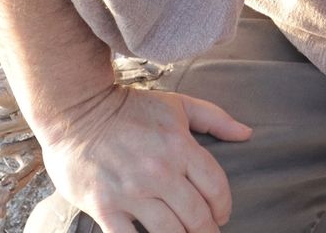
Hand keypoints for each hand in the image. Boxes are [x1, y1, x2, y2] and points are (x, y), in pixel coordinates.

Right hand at [38, 84, 252, 232]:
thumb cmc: (132, 108)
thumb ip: (216, 118)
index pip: (215, 187)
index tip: (223, 214)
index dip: (224, 206)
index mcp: (180, 146)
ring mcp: (132, 193)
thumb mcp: (178, 105)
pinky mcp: (105, 208)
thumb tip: (247, 133)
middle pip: (196, 215)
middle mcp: (160, 172)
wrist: (78, 112)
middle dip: (208, 230)